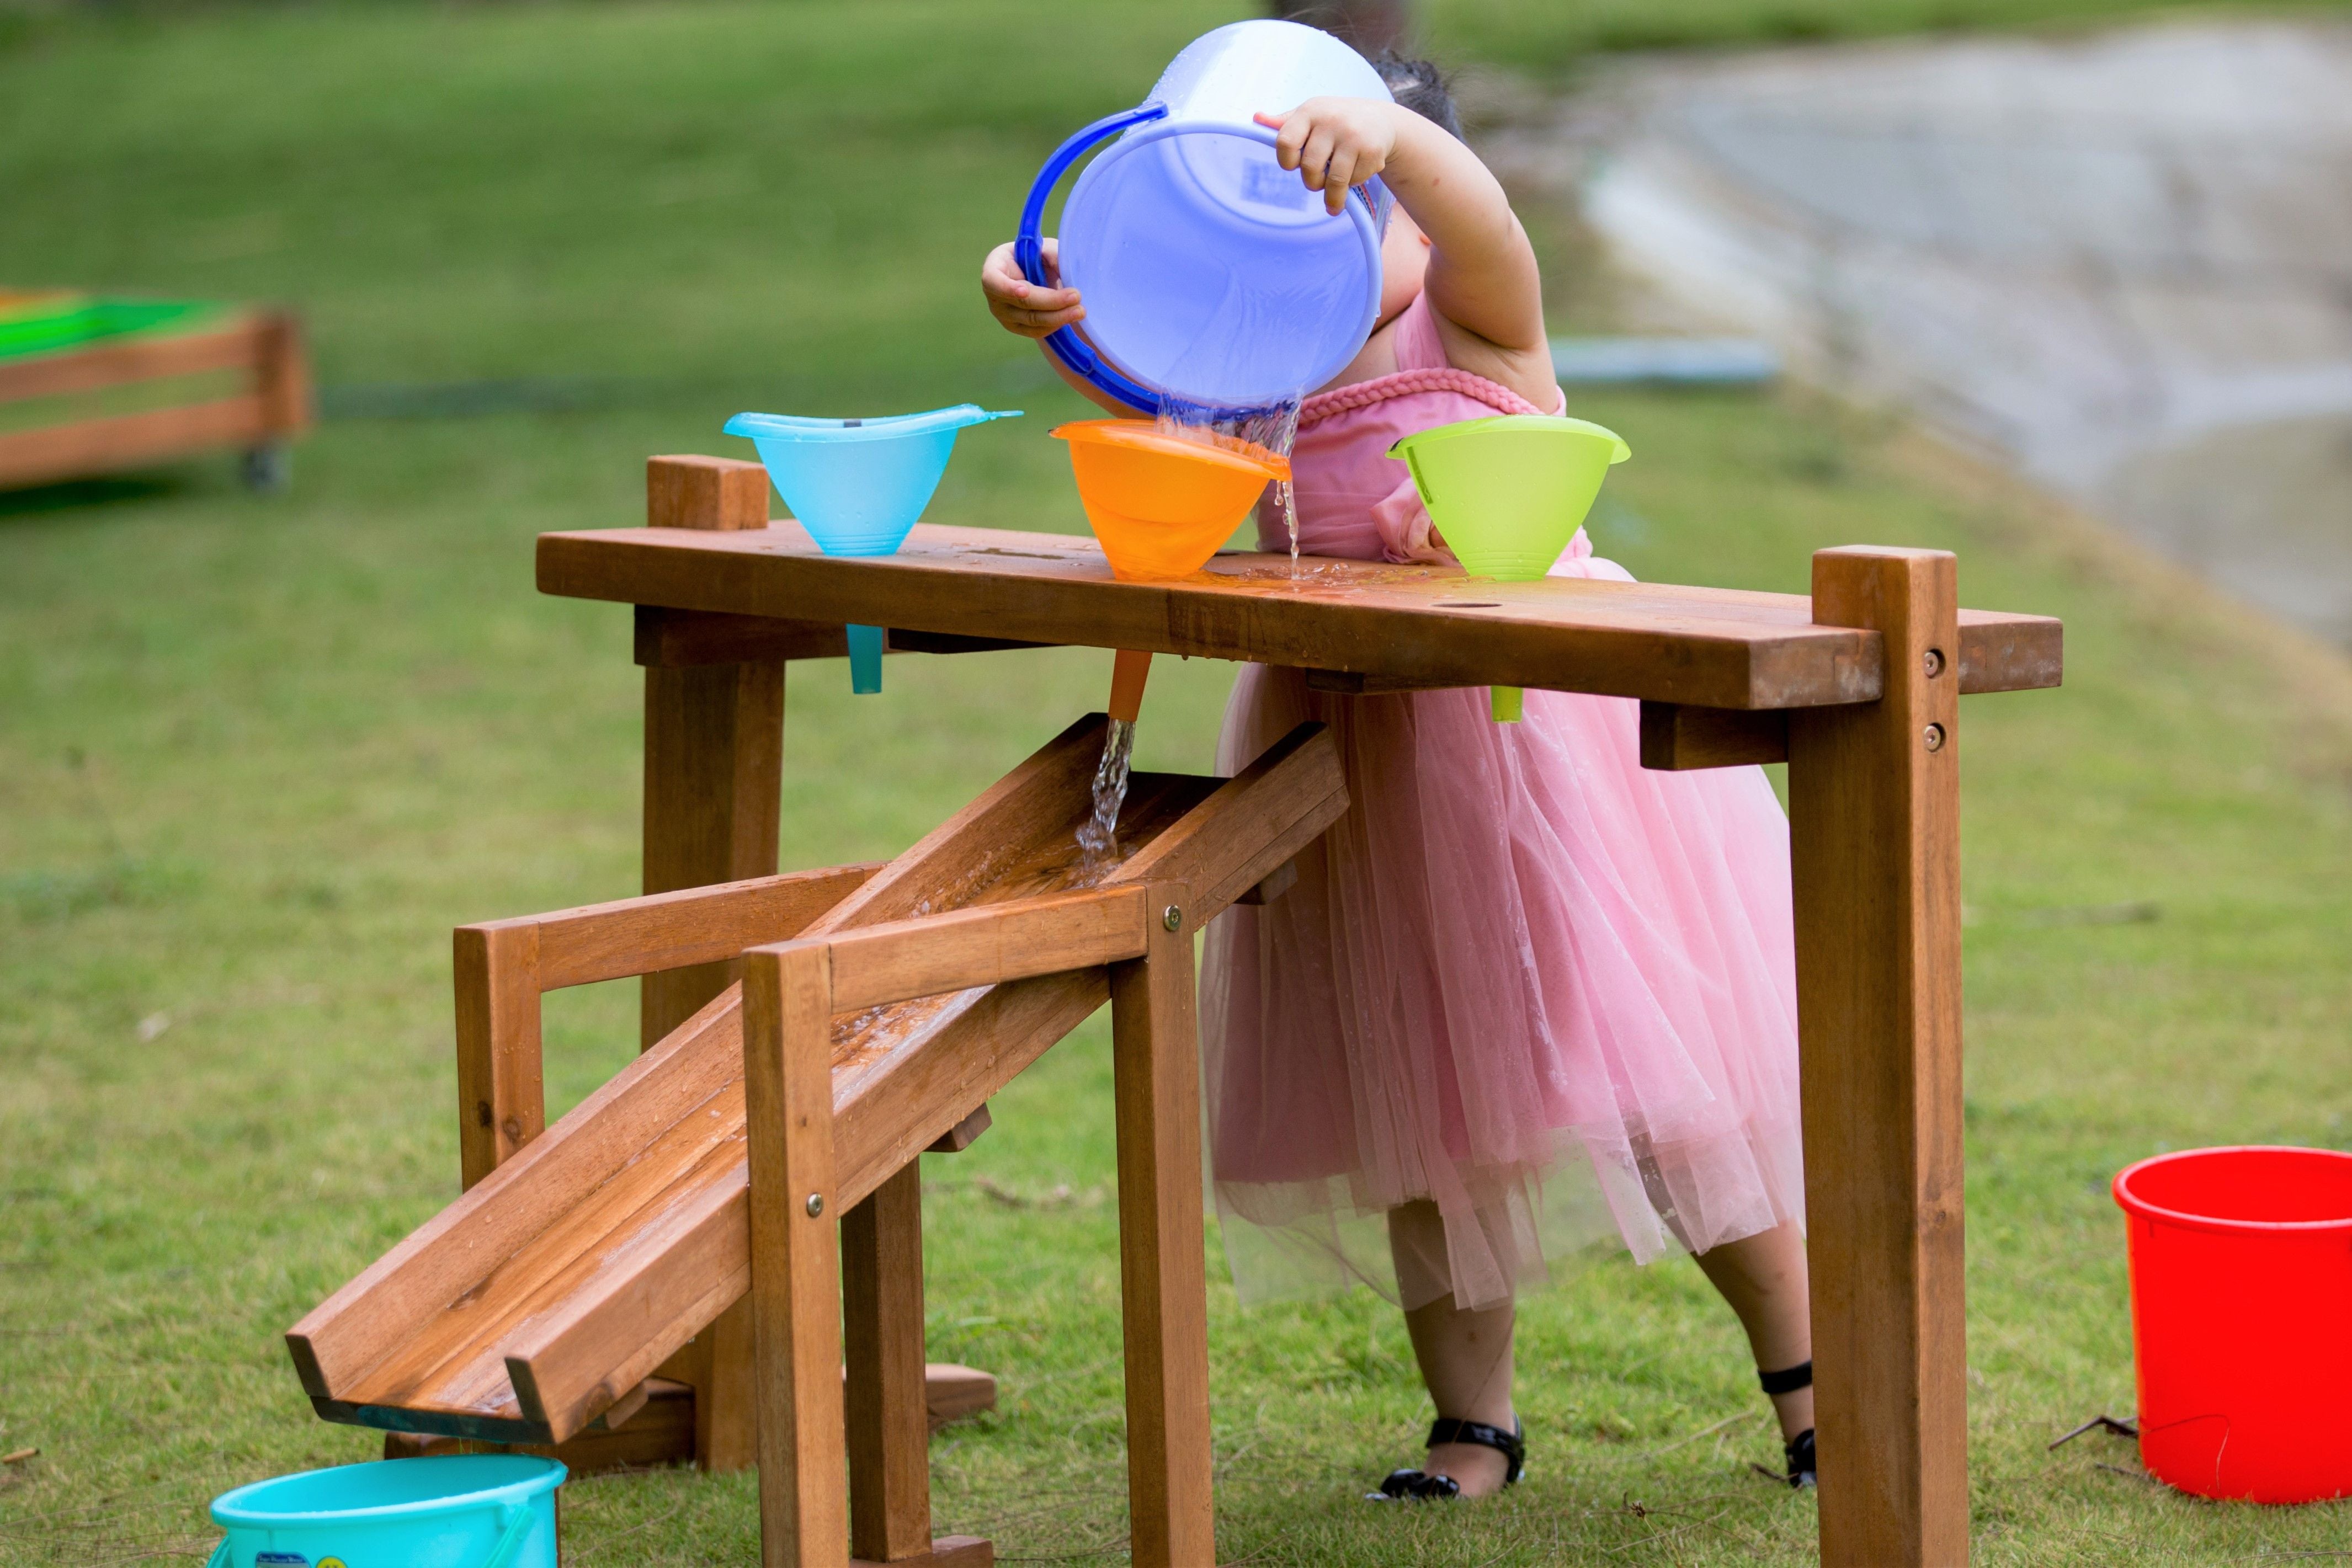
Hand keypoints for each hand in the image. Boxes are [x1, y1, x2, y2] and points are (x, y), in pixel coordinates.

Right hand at [981, 239, 1082, 338]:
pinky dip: (1055, 324)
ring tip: (1080, 310)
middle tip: (1076, 296)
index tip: (1024, 290)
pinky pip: (1037, 331)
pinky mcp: (1017, 328)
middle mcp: (994, 295)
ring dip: (1058, 316)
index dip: (1007, 288)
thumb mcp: (1043, 247)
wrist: (1034, 274)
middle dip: (1050, 301)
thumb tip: (1065, 270)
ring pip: (1032, 320)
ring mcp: (1004, 315)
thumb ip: (1052, 254)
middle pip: (1022, 303)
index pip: (993, 281)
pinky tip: (1071, 315)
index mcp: (994, 268)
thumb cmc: (1036, 256)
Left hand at [1254, 98, 1401, 214]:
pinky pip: (1354, 181)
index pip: (1286, 142)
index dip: (1286, 161)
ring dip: (1332, 197)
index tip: (1293, 165)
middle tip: (1317, 182)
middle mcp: (1331, 120)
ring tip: (1334, 203)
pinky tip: (1355, 174)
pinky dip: (1352, 186)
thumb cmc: (1335, 120)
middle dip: (1312, 182)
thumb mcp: (1310, 115)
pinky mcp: (1372, 151)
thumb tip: (1256, 119)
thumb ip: (1284, 123)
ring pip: (1333, 181)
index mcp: (1310, 111)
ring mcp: (1353, 136)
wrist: (1380, 119)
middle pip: (1310, 167)